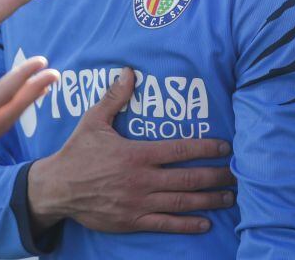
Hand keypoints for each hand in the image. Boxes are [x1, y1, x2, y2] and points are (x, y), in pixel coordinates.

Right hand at [0, 48, 58, 187]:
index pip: (1, 93)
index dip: (23, 75)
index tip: (41, 61)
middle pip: (13, 110)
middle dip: (35, 90)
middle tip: (55, 73)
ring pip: (6, 122)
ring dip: (25, 104)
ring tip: (40, 89)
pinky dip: (9, 116)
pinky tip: (10, 110)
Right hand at [27, 67, 234, 234]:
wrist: (57, 188)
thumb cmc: (77, 152)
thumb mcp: (93, 121)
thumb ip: (114, 98)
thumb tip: (128, 71)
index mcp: (136, 154)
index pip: (179, 150)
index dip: (205, 148)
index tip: (225, 147)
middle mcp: (142, 179)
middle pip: (187, 178)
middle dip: (215, 176)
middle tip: (237, 174)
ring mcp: (139, 202)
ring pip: (181, 202)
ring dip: (208, 199)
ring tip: (229, 196)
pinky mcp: (133, 220)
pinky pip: (166, 223)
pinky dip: (187, 223)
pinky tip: (205, 222)